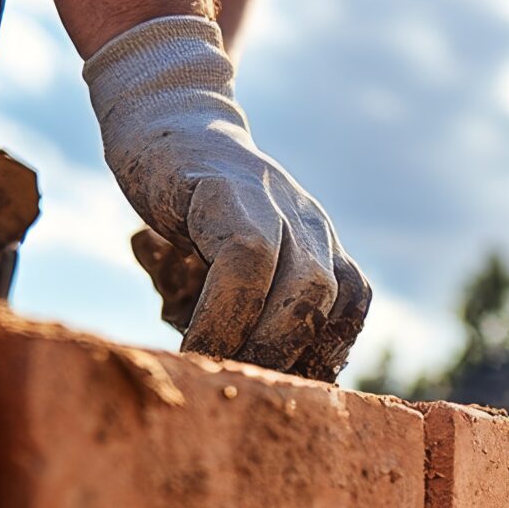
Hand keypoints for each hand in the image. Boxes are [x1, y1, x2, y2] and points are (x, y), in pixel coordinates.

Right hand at [86, 16, 369, 373]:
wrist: (156, 118)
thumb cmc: (189, 205)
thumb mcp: (229, 255)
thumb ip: (247, 301)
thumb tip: (236, 373)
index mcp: (316, 238)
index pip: (352, 300)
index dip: (327, 350)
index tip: (286, 389)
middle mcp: (305, 219)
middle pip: (333, 297)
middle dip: (295, 356)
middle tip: (249, 389)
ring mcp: (269, 201)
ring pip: (303, 286)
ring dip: (265, 343)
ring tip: (222, 372)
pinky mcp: (222, 188)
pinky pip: (244, 261)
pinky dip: (223, 315)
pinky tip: (194, 344)